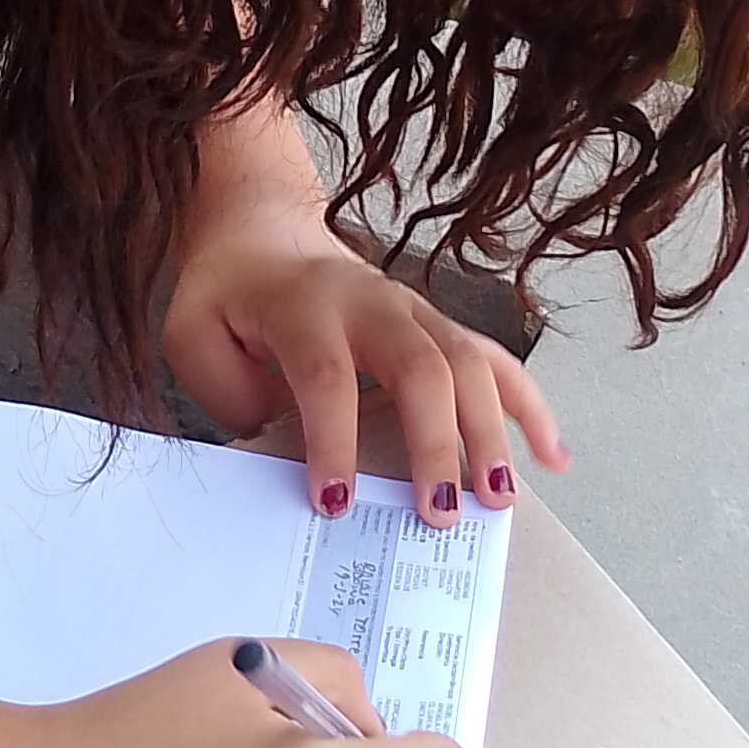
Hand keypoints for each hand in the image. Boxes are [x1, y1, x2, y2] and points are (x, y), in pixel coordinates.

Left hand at [163, 198, 568, 525]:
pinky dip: (531, 407)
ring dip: (492, 432)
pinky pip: (496, 360)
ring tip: (499, 501)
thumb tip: (280, 460)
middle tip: (437, 515)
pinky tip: (554, 458)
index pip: (326, 373)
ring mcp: (416, 309)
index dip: (332, 438)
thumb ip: (229, 393)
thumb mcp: (194, 336)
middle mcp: (371, 302)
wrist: (264, 232)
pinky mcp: (440, 324)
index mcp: (303, 306)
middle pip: (421, 366)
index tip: (336, 502)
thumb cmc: (228, 297)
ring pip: (469, 362)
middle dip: (435, 442)